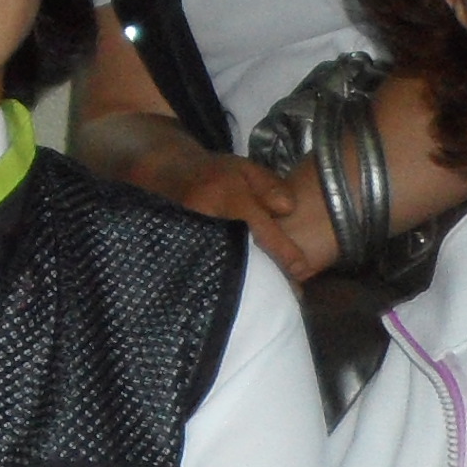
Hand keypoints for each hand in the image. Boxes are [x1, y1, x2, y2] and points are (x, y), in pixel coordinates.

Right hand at [127, 140, 334, 281]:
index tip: (302, 268)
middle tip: (290, 292)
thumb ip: (269, 186)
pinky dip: (222, 278)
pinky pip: (204, 266)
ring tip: (267, 298)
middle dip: (267, 273)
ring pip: (224, 264)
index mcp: (228, 197)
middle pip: (244, 253)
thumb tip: (288, 208)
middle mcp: (208, 218)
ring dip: (246, 280)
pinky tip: (235, 290)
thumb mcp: (244, 169)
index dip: (283, 250)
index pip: (262, 228)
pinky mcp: (177, 247)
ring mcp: (190, 235)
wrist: (164, 173)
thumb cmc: (213, 173)